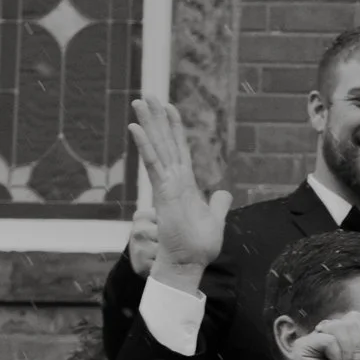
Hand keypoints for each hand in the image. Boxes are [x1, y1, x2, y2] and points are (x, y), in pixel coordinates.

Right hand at [129, 95, 227, 290]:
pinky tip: (136, 127)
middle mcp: (172, 180)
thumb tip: (223, 192)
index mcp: (184, 184)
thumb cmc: (198, 246)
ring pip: (157, 147)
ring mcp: (165, 184)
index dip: (174, 128)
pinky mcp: (161, 191)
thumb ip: (217, 204)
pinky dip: (145, 145)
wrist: (188, 263)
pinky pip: (152, 163)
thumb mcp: (216, 220)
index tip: (169, 107)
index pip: (179, 150)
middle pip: (164, 142)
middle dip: (156, 118)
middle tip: (146, 95)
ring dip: (148, 123)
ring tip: (138, 101)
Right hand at [288, 309, 359, 359]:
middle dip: (356, 346)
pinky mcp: (302, 345)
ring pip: (337, 327)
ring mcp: (313, 338)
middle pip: (347, 322)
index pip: (354, 318)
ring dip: (347, 352)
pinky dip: (336, 356)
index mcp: (337, 335)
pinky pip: (328, 339)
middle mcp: (323, 334)